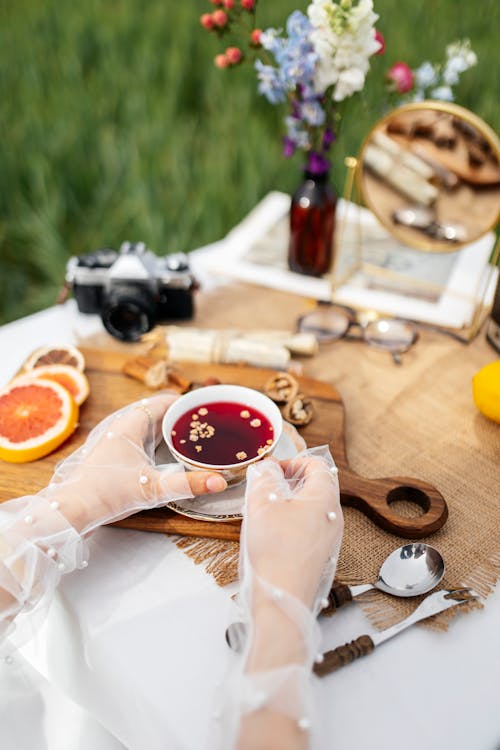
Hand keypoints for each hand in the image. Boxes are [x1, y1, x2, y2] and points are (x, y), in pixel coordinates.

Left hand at [44, 392, 226, 533]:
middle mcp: (121, 427)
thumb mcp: (152, 487)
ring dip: (167, 429)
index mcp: (130, 424)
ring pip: (146, 426)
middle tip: (203, 424)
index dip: (184, 403)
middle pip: (155, 412)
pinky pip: (139, 439)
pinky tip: (167, 455)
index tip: (205, 407)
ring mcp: (114, 441)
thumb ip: (188, 484)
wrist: (72, 511)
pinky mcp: (112, 456)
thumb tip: (220, 482)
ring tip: (190, 437)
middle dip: (179, 416)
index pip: (162, 402)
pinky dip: (156, 441)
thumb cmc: (106, 493)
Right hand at [243, 448, 342, 607]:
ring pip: (311, 508)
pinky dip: (290, 522)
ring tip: (264, 512)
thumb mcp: (262, 503)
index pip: (318, 464)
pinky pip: (308, 527)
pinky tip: (270, 534)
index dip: (293, 461)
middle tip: (265, 489)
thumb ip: (263, 477)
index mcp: (325, 498)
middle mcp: (333, 516)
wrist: (282, 599)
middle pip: (316, 485)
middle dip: (288, 482)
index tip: (271, 470)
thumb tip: (265, 468)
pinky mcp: (320, 554)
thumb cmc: (276, 550)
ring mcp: (329, 537)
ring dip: (287, 503)